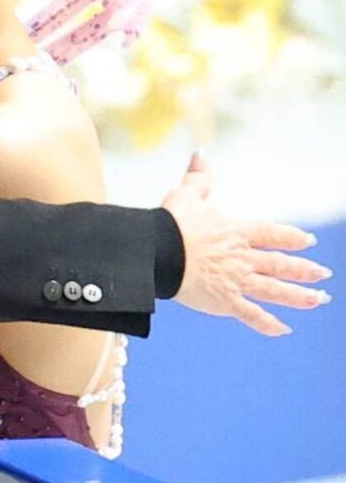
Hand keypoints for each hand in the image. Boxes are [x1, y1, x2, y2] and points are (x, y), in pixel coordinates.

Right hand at [163, 152, 331, 335]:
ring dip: (299, 296)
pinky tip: (283, 329)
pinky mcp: (225, 300)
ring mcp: (237, 279)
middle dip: (304, 270)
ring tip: (319, 299)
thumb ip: (198, 177)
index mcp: (237, 232)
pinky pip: (252, 314)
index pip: (272, 234)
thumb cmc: (171, 221)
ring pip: (275, 290)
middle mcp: (243, 257)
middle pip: (281, 264)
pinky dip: (268, 323)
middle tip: (323, 275)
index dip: (292, 237)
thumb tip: (200, 153)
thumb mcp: (186, 194)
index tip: (309, 240)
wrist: (158, 250)